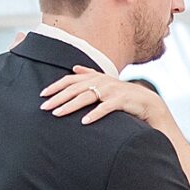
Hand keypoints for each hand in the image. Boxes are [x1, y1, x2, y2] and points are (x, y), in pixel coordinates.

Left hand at [40, 70, 165, 127]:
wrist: (147, 102)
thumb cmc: (123, 95)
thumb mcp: (106, 82)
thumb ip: (90, 74)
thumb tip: (75, 68)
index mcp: (96, 77)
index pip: (71, 80)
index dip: (56, 86)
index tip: (42, 95)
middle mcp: (102, 81)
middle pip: (75, 89)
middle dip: (58, 97)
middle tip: (44, 107)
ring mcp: (111, 90)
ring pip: (86, 97)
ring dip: (70, 106)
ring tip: (57, 114)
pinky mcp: (121, 101)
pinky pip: (105, 108)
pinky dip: (94, 114)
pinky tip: (84, 122)